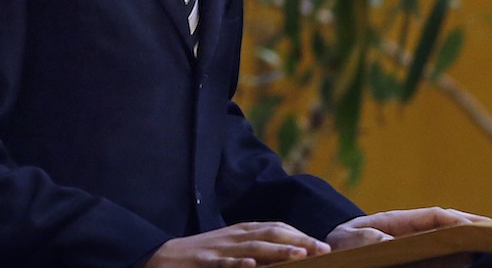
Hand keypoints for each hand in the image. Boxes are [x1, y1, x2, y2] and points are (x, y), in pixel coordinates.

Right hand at [143, 221, 330, 266]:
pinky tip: (253, 266)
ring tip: (301, 256)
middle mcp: (236, 234)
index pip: (277, 227)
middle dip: (299, 240)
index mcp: (243, 230)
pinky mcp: (206, 261)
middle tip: (323, 249)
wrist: (167, 257)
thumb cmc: (205, 255)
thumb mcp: (233, 247)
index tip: (324, 245)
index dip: (301, 235)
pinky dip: (240, 264)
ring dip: (279, 251)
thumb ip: (257, 248)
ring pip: (254, 247)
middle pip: (272, 233)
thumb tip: (288, 253)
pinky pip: (226, 262)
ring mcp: (221, 247)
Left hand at [326, 207, 487, 250]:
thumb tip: (388, 241)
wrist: (334, 250)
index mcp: (396, 221)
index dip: (454, 219)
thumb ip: (367, 238)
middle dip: (469, 225)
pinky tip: (469, 258)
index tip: (472, 226)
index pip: (432, 216)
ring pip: (445, 238)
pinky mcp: (414, 257)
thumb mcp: (348, 239)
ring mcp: (413, 244)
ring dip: (466, 239)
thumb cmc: (341, 243)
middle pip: (445, 224)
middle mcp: (410, 230)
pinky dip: (455, 255)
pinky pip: (438, 254)